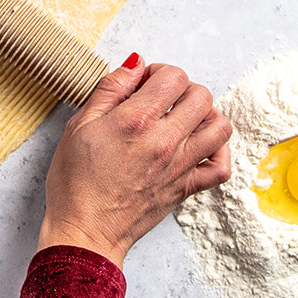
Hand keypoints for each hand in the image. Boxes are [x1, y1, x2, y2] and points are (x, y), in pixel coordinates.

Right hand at [38, 56, 231, 268]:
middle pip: (201, 95)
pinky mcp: (186, 188)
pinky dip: (217, 151)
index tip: (143, 83)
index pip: (173, 77)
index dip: (158, 72)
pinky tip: (197, 145)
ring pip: (220, 125)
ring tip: (182, 117)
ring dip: (205, 114)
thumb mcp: (79, 125)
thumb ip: (110, 89)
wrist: (85, 233)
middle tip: (161, 98)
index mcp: (136, 121)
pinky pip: (221, 167)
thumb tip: (135, 64)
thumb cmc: (76, 182)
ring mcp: (179, 166)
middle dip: (182, 88)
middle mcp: (164, 141)